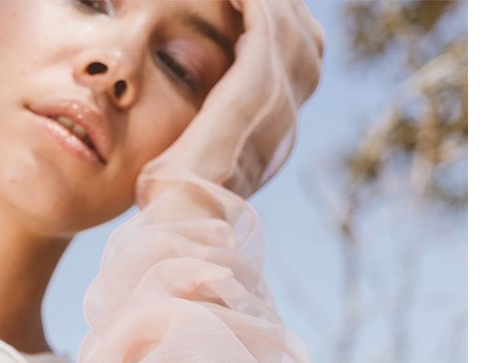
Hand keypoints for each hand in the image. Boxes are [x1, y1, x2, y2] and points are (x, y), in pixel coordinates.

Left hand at [136, 0, 322, 203]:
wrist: (180, 221)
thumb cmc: (173, 203)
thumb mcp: (198, 167)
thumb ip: (209, 138)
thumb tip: (196, 124)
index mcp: (276, 139)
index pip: (305, 68)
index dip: (290, 32)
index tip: (260, 11)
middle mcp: (285, 122)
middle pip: (308, 43)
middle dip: (286, 9)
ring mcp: (276, 106)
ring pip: (293, 29)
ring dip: (269, 2)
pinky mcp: (253, 92)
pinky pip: (265, 25)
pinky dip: (251, 1)